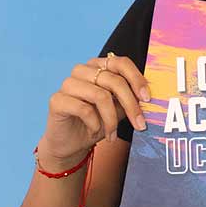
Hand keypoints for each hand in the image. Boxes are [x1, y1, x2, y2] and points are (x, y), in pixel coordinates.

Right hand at [36, 53, 151, 172]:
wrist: (71, 143)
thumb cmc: (96, 123)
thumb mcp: (118, 110)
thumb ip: (130, 99)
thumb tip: (149, 97)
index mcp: (98, 66)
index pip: (121, 63)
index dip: (136, 79)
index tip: (147, 98)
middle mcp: (82, 70)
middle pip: (114, 81)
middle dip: (130, 105)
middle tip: (140, 125)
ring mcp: (68, 83)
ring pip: (100, 96)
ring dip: (111, 120)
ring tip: (113, 134)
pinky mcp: (57, 100)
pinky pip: (84, 109)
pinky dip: (94, 124)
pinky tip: (94, 131)